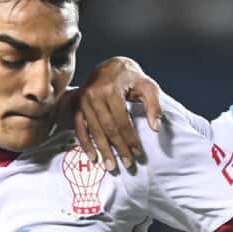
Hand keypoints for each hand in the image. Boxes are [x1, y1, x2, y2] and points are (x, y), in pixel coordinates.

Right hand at [70, 57, 161, 172]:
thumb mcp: (148, 86)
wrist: (110, 65)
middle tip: (127, 165)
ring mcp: (83, 100)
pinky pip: (79, 127)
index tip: (138, 154)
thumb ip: (154, 106)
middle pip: (108, 128)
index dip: (130, 139)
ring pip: (94, 130)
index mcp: (111, 89)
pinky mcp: (77, 104)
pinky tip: (93, 156)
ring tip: (111, 166)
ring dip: (103, 150)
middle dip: (118, 148)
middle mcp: (94, 95)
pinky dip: (85, 143)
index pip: (122, 121)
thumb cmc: (132, 77)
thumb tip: (155, 128)